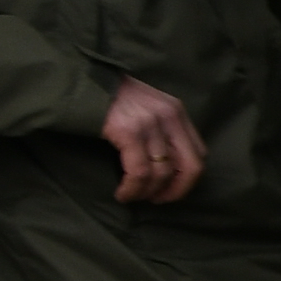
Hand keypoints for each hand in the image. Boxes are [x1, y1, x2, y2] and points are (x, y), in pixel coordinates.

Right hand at [100, 79, 206, 204]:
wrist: (82, 80)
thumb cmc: (112, 98)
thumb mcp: (147, 107)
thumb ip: (162, 129)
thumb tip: (168, 167)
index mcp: (176, 111)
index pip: (199, 153)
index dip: (187, 179)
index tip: (170, 189)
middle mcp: (168, 116)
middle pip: (190, 167)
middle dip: (176, 191)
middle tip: (157, 200)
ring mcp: (149, 123)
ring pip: (161, 174)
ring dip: (147, 193)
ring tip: (132, 196)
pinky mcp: (129, 131)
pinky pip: (139, 173)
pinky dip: (132, 189)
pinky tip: (122, 193)